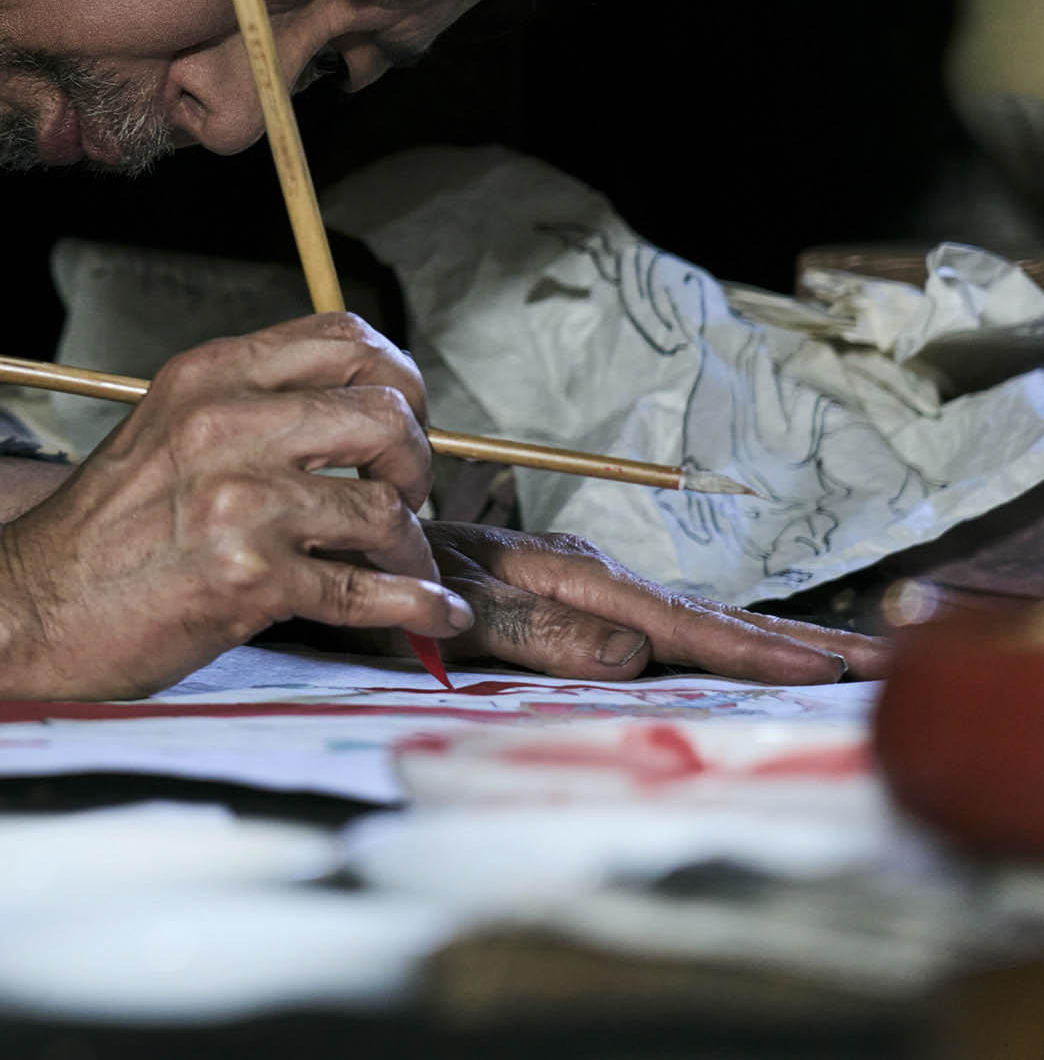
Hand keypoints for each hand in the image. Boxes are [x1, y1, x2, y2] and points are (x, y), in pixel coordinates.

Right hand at [0, 312, 473, 697]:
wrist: (29, 603)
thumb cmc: (101, 533)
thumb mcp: (166, 431)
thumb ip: (250, 412)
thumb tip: (361, 421)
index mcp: (206, 377)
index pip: (344, 339)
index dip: (399, 379)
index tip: (403, 421)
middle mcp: (224, 426)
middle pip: (385, 412)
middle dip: (417, 460)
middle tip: (403, 495)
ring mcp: (238, 503)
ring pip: (386, 507)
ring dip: (410, 548)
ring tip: (400, 567)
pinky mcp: (249, 580)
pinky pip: (370, 592)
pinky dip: (418, 610)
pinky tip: (431, 617)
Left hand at [420, 522, 891, 682]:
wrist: (334, 540)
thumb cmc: (380, 578)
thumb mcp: (445, 607)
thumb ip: (530, 631)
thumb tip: (631, 654)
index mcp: (564, 576)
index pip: (675, 622)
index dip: (750, 649)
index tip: (824, 669)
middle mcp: (578, 574)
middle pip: (697, 614)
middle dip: (786, 639)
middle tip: (875, 661)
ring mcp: (569, 582)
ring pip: (675, 616)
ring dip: (754, 637)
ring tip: (830, 658)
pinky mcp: (551, 595)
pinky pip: (640, 620)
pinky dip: (698, 635)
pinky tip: (728, 653)